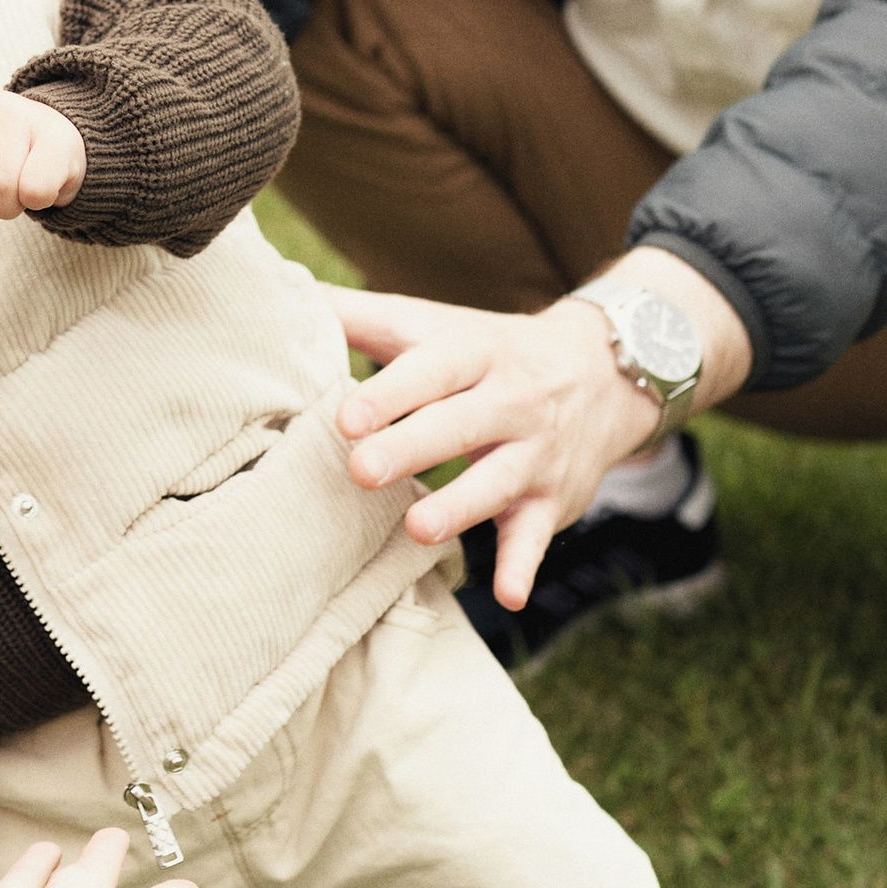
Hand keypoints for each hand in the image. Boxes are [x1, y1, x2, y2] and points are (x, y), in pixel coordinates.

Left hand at [328, 247, 747, 611]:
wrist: (603, 373)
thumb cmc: (487, 351)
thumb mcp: (435, 325)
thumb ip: (360, 316)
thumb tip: (282, 292)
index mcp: (476, 352)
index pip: (434, 369)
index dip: (392, 392)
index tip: (347, 416)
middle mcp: (512, 400)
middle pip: (461, 424)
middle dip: (413, 447)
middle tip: (362, 469)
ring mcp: (535, 454)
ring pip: (497, 483)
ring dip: (460, 507)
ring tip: (416, 528)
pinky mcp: (550, 501)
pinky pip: (537, 536)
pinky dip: (524, 565)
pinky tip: (508, 595)